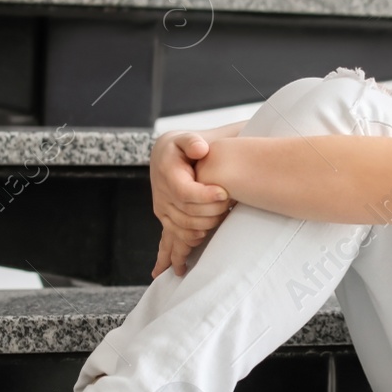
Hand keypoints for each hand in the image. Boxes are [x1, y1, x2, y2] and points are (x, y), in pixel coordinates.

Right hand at [150, 131, 233, 277]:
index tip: (224, 193)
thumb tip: (201, 148)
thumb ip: (192, 141)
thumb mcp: (186, 138)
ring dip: (205, 226)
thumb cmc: (182, 146)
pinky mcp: (167, 220)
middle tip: (230, 204)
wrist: (167, 155)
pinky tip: (188, 254)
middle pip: (187, 213)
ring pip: (184, 229)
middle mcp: (162, 195)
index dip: (205, 196)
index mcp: (167, 173)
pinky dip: (184, 245)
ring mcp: (163, 210)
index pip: (185, 192)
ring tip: (222, 217)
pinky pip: (173, 239)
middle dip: (211, 212)